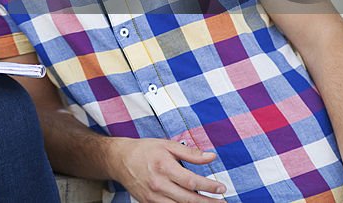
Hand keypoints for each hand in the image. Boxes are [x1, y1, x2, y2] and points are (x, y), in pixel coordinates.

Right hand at [108, 137, 225, 201]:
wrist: (119, 159)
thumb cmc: (145, 150)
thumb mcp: (166, 145)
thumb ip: (190, 152)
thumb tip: (211, 157)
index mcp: (163, 166)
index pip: (191, 181)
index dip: (209, 186)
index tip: (222, 188)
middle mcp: (158, 184)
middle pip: (188, 199)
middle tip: (223, 202)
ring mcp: (152, 197)